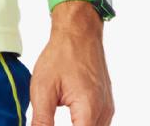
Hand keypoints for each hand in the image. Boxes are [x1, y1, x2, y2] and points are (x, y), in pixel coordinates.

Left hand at [29, 1, 114, 124]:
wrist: (78, 32)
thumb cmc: (61, 55)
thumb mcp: (43, 88)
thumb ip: (42, 120)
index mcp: (89, 109)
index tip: (48, 124)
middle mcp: (103, 112)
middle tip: (50, 119)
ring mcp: (108, 108)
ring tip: (55, 119)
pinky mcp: (107, 104)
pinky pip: (98, 124)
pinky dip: (84, 125)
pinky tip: (71, 120)